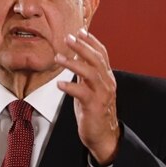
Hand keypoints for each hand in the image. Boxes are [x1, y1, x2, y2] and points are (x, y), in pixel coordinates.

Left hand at [55, 28, 119, 164]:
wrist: (103, 135)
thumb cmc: (94, 111)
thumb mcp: (90, 88)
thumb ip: (86, 73)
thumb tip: (76, 56)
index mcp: (107, 77)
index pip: (102, 54)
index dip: (91, 41)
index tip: (80, 31)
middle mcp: (107, 83)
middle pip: (96, 59)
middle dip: (82, 47)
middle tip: (68, 38)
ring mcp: (102, 94)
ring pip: (90, 73)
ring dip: (73, 64)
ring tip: (58, 58)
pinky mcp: (95, 107)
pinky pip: (82, 93)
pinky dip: (70, 87)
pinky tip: (59, 84)